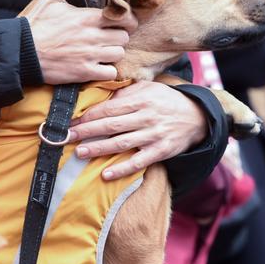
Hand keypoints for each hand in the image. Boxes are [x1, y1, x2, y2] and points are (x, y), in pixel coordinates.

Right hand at [24, 0, 134, 84]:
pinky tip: (99, 66)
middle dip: (119, 36)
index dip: (126, 19)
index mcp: (86, 17)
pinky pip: (110, 72)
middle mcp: (92, 36)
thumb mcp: (51, 0)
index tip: (123, 22)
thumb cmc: (35, 25)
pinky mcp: (84, 72)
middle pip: (124, 36)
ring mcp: (90, 55)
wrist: (22, 52)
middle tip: (111, 37)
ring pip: (119, 53)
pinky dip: (107, 70)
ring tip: (104, 51)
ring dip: (114, 53)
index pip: (122, 17)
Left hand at [68, 81, 207, 179]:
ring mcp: (154, 135)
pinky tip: (106, 175)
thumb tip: (101, 98)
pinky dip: (122, 169)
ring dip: (99, 149)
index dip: (89, 116)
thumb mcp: (148, 88)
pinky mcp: (161, 151)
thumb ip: (125, 92)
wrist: (197, 116)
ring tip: (80, 153)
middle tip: (67, 137)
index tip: (71, 121)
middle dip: (87, 131)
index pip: (109, 108)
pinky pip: (139, 162)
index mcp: (140, 100)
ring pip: (121, 144)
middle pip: (111, 126)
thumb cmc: (166, 100)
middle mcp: (146, 117)